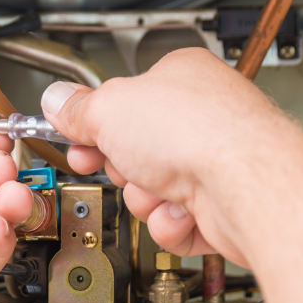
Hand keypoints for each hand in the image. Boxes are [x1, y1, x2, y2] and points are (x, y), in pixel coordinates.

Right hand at [40, 48, 296, 268]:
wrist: (247, 186)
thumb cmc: (199, 133)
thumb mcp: (109, 109)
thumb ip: (78, 108)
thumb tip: (56, 100)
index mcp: (179, 78)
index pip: (124, 100)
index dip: (93, 122)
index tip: (74, 135)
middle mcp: (201, 118)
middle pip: (134, 150)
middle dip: (122, 167)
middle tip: (120, 163)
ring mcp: (214, 163)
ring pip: (150, 192)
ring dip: (145, 198)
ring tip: (160, 189)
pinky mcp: (222, 207)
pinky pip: (174, 223)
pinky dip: (171, 224)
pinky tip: (183, 211)